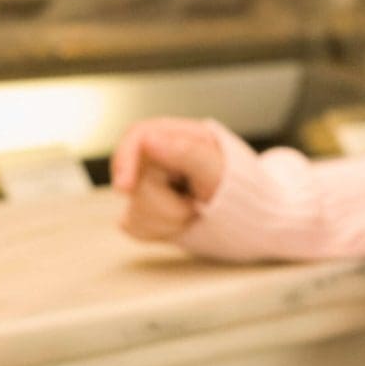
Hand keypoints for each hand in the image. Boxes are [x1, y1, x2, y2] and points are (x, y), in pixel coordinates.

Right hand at [111, 120, 225, 241]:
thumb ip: (185, 152)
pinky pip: (135, 227)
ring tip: (192, 209)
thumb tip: (150, 139)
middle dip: (167, 203)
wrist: (240, 210)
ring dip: (169, 219)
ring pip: (133, 209)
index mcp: (170, 135)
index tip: (125, 188)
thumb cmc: (231, 182)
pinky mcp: (140, 208)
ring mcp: (143, 184)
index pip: (135, 138)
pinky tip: (180, 220)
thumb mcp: (214, 167)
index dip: (124, 161)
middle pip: (134, 181)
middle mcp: (152, 157)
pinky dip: (162, 230)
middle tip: (194, 202)